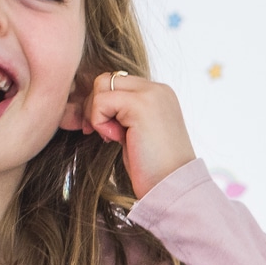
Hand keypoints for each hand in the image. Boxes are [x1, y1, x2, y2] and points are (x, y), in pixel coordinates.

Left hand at [80, 73, 195, 195]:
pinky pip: (101, 101)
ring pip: (101, 85)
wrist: (171, 185)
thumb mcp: (137, 131)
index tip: (105, 131)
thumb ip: (123, 112)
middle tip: (103, 133)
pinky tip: (115, 138)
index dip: (103, 105)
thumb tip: (94, 102)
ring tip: (113, 136)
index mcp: (160, 94)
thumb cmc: (153, 167)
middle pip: (106, 79)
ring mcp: (151, 94)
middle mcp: (158, 89)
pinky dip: (99, 121)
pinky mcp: (141, 104)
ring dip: (97, 113)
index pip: (117, 82)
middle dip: (95, 106)